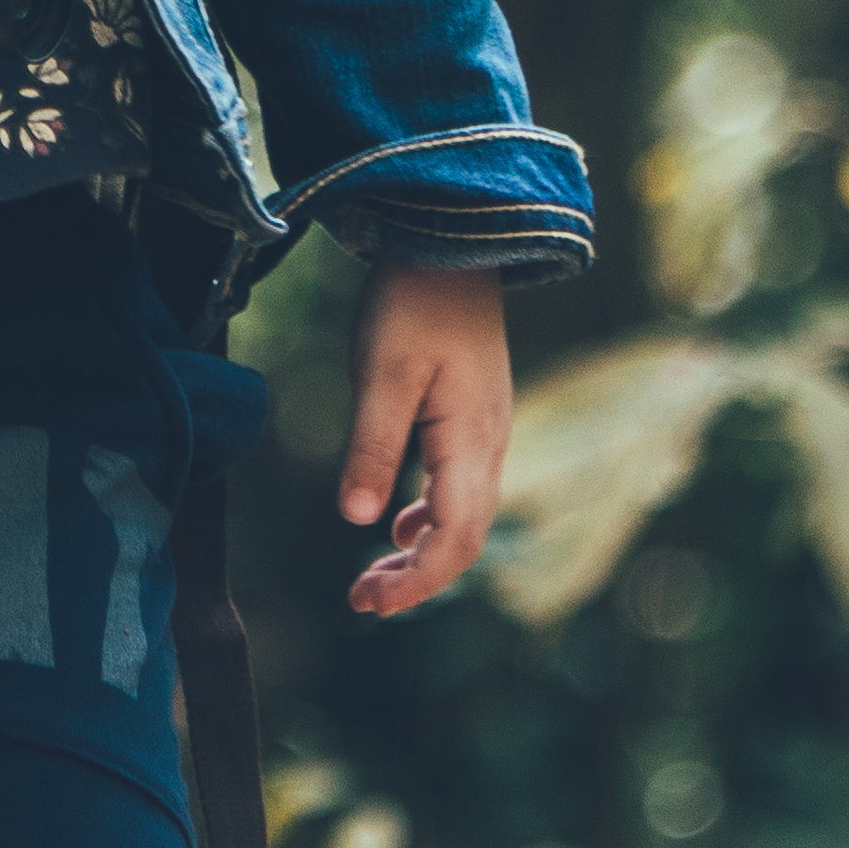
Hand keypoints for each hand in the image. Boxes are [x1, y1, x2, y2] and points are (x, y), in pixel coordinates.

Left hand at [338, 261, 510, 615]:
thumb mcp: (382, 374)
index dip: (418, 583)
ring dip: (422, 554)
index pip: (455, 538)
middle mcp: (491, 444)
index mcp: (471, 441)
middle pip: (465, 538)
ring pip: (464, 516)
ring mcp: (487, 431)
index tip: (372, 605)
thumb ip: (373, 446)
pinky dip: (430, 518)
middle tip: (362, 603)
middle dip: (417, 580)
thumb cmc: (413, 302)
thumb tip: (357, 519)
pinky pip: (460, 487)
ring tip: (374, 578)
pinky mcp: (474, 417)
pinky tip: (399, 525)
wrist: (453, 242)